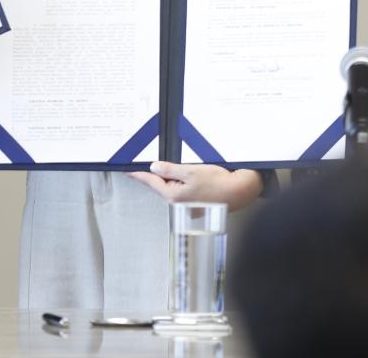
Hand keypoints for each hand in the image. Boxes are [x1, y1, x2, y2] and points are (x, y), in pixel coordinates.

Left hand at [126, 162, 263, 209]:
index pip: (151, 181)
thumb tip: (154, 167)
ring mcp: (187, 204)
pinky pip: (181, 190)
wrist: (239, 191)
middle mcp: (178, 203)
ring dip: (169, 177)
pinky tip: (185, 174)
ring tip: (170, 167)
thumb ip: (170, 169)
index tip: (128, 170)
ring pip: (171, 187)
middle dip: (155, 174)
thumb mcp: (191, 171)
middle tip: (147, 162)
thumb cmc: (218, 182)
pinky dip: (179, 181)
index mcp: (174, 195)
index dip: (139, 174)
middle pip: (160, 184)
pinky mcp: (195, 203)